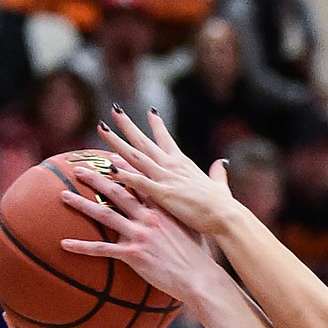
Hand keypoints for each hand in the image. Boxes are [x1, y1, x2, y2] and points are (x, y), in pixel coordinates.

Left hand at [60, 170, 221, 300]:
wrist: (199, 278)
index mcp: (161, 209)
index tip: (107, 158)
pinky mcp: (133, 255)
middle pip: (116, 191)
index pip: (138, 182)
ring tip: (63, 195)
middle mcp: (148, 217)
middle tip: (77, 169)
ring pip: (104, 214)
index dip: (121, 169)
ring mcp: (139, 235)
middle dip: (95, 178)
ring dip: (81, 204)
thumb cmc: (199, 256)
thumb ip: (184, 213)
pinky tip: (64, 244)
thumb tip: (194, 205)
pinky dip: (82, 247)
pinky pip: (102, 249)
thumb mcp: (194, 227)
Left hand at [91, 110, 237, 238]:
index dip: (157, 125)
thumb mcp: (219, 186)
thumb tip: (222, 163)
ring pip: (135, 156)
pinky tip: (108, 168)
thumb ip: (217, 174)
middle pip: (144, 142)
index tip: (149, 111)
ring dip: (116, 142)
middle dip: (128, 125)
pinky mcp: (163, 194)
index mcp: (183, 164)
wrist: (226, 216)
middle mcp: (171, 166)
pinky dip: (123, 174)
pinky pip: (138, 182)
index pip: (167, 139)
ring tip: (101, 128)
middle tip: (114, 110)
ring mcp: (165, 179)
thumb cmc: (223, 206)